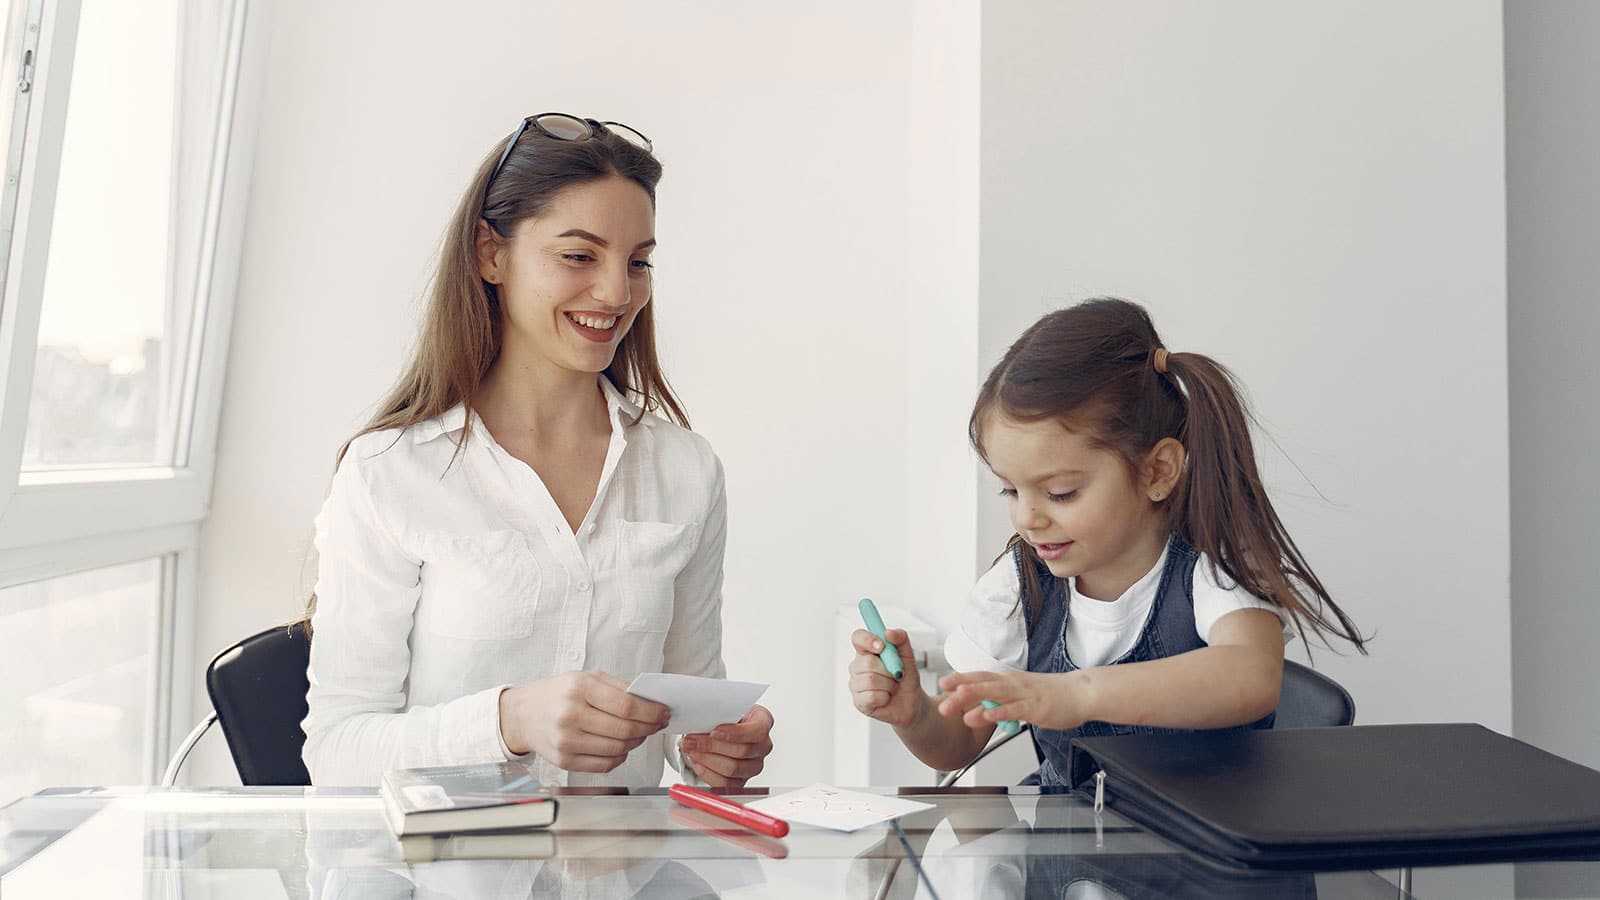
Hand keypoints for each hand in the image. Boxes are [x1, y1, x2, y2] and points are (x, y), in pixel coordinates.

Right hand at [499, 671, 669, 772]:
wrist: (523, 714)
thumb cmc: (558, 693)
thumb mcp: (586, 678)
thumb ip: (618, 688)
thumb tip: (650, 702)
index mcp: (579, 689)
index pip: (626, 705)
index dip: (651, 712)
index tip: (663, 713)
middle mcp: (571, 716)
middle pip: (625, 730)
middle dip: (648, 728)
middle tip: (656, 724)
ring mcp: (566, 741)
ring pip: (618, 749)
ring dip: (636, 742)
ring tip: (639, 733)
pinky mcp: (565, 761)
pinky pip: (605, 764)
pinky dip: (620, 756)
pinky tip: (620, 746)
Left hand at [679, 703, 774, 788]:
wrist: (724, 728)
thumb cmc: (727, 717)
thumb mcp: (725, 708)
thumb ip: (718, 713)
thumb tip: (700, 720)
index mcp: (763, 722)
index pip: (757, 731)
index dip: (735, 733)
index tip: (714, 731)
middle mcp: (762, 746)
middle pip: (741, 751)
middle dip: (711, 745)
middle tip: (692, 740)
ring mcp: (754, 765)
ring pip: (731, 769)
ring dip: (706, 759)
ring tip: (691, 750)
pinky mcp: (741, 781)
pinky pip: (725, 783)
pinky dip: (707, 773)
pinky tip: (697, 762)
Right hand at [847, 627, 923, 726]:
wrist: (912, 702)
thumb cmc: (906, 679)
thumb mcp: (909, 656)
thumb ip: (901, 639)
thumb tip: (888, 632)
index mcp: (867, 651)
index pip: (858, 638)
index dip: (868, 640)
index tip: (882, 646)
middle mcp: (858, 666)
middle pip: (867, 662)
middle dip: (888, 670)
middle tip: (895, 674)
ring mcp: (856, 684)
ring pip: (871, 680)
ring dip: (889, 685)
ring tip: (891, 687)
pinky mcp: (858, 701)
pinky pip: (872, 697)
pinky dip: (885, 698)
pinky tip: (886, 698)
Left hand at [938, 668, 1088, 731]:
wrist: (1081, 693)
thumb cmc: (1052, 694)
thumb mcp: (1021, 696)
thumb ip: (1001, 702)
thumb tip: (984, 710)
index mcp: (1008, 680)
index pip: (979, 677)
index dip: (960, 679)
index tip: (943, 683)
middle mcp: (1012, 683)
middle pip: (980, 684)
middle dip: (958, 691)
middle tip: (941, 697)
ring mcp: (1023, 694)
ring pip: (993, 694)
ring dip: (971, 699)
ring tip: (953, 705)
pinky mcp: (1034, 707)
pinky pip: (1013, 710)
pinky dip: (998, 712)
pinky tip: (985, 716)